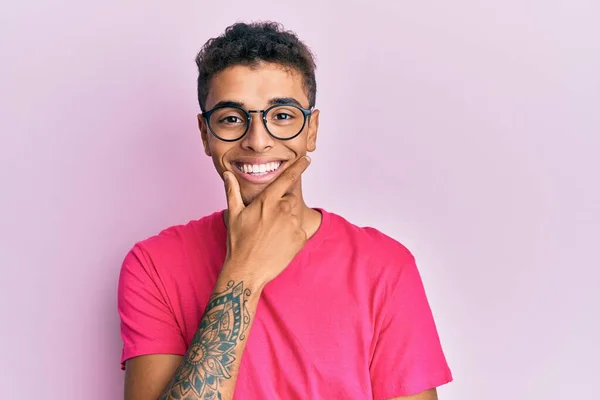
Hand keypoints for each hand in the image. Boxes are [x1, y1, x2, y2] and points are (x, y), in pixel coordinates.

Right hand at [222, 156, 310, 284]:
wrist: (248, 270)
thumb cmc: (239, 242)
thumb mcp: (234, 214)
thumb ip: (233, 191)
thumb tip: (228, 174)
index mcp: (268, 200)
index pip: (287, 178)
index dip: (298, 166)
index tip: (307, 159)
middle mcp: (283, 209)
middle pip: (291, 198)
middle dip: (283, 204)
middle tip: (269, 220)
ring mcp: (293, 224)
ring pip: (295, 214)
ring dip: (287, 219)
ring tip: (271, 233)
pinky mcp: (300, 238)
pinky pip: (299, 229)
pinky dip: (292, 233)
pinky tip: (278, 242)